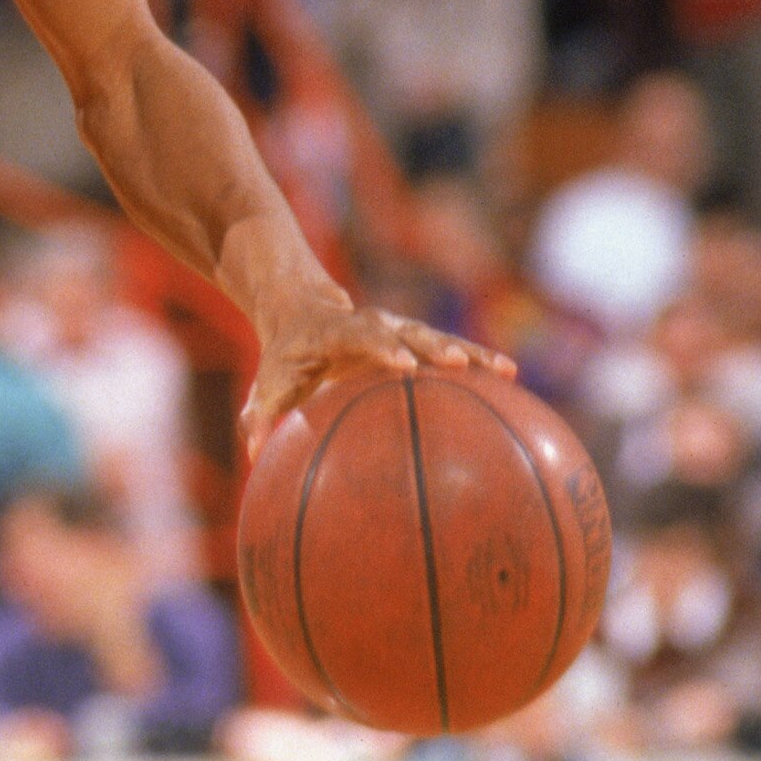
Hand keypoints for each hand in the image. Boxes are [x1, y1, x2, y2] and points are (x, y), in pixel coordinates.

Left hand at [242, 296, 515, 457]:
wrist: (301, 308)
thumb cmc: (284, 358)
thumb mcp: (267, 382)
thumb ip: (261, 414)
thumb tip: (251, 452)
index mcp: (336, 331)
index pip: (360, 334)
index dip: (380, 347)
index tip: (401, 365)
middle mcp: (372, 324)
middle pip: (406, 330)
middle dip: (430, 346)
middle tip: (455, 364)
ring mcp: (398, 328)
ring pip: (436, 337)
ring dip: (469, 352)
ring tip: (503, 371)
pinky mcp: (415, 337)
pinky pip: (449, 349)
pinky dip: (477, 360)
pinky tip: (510, 377)